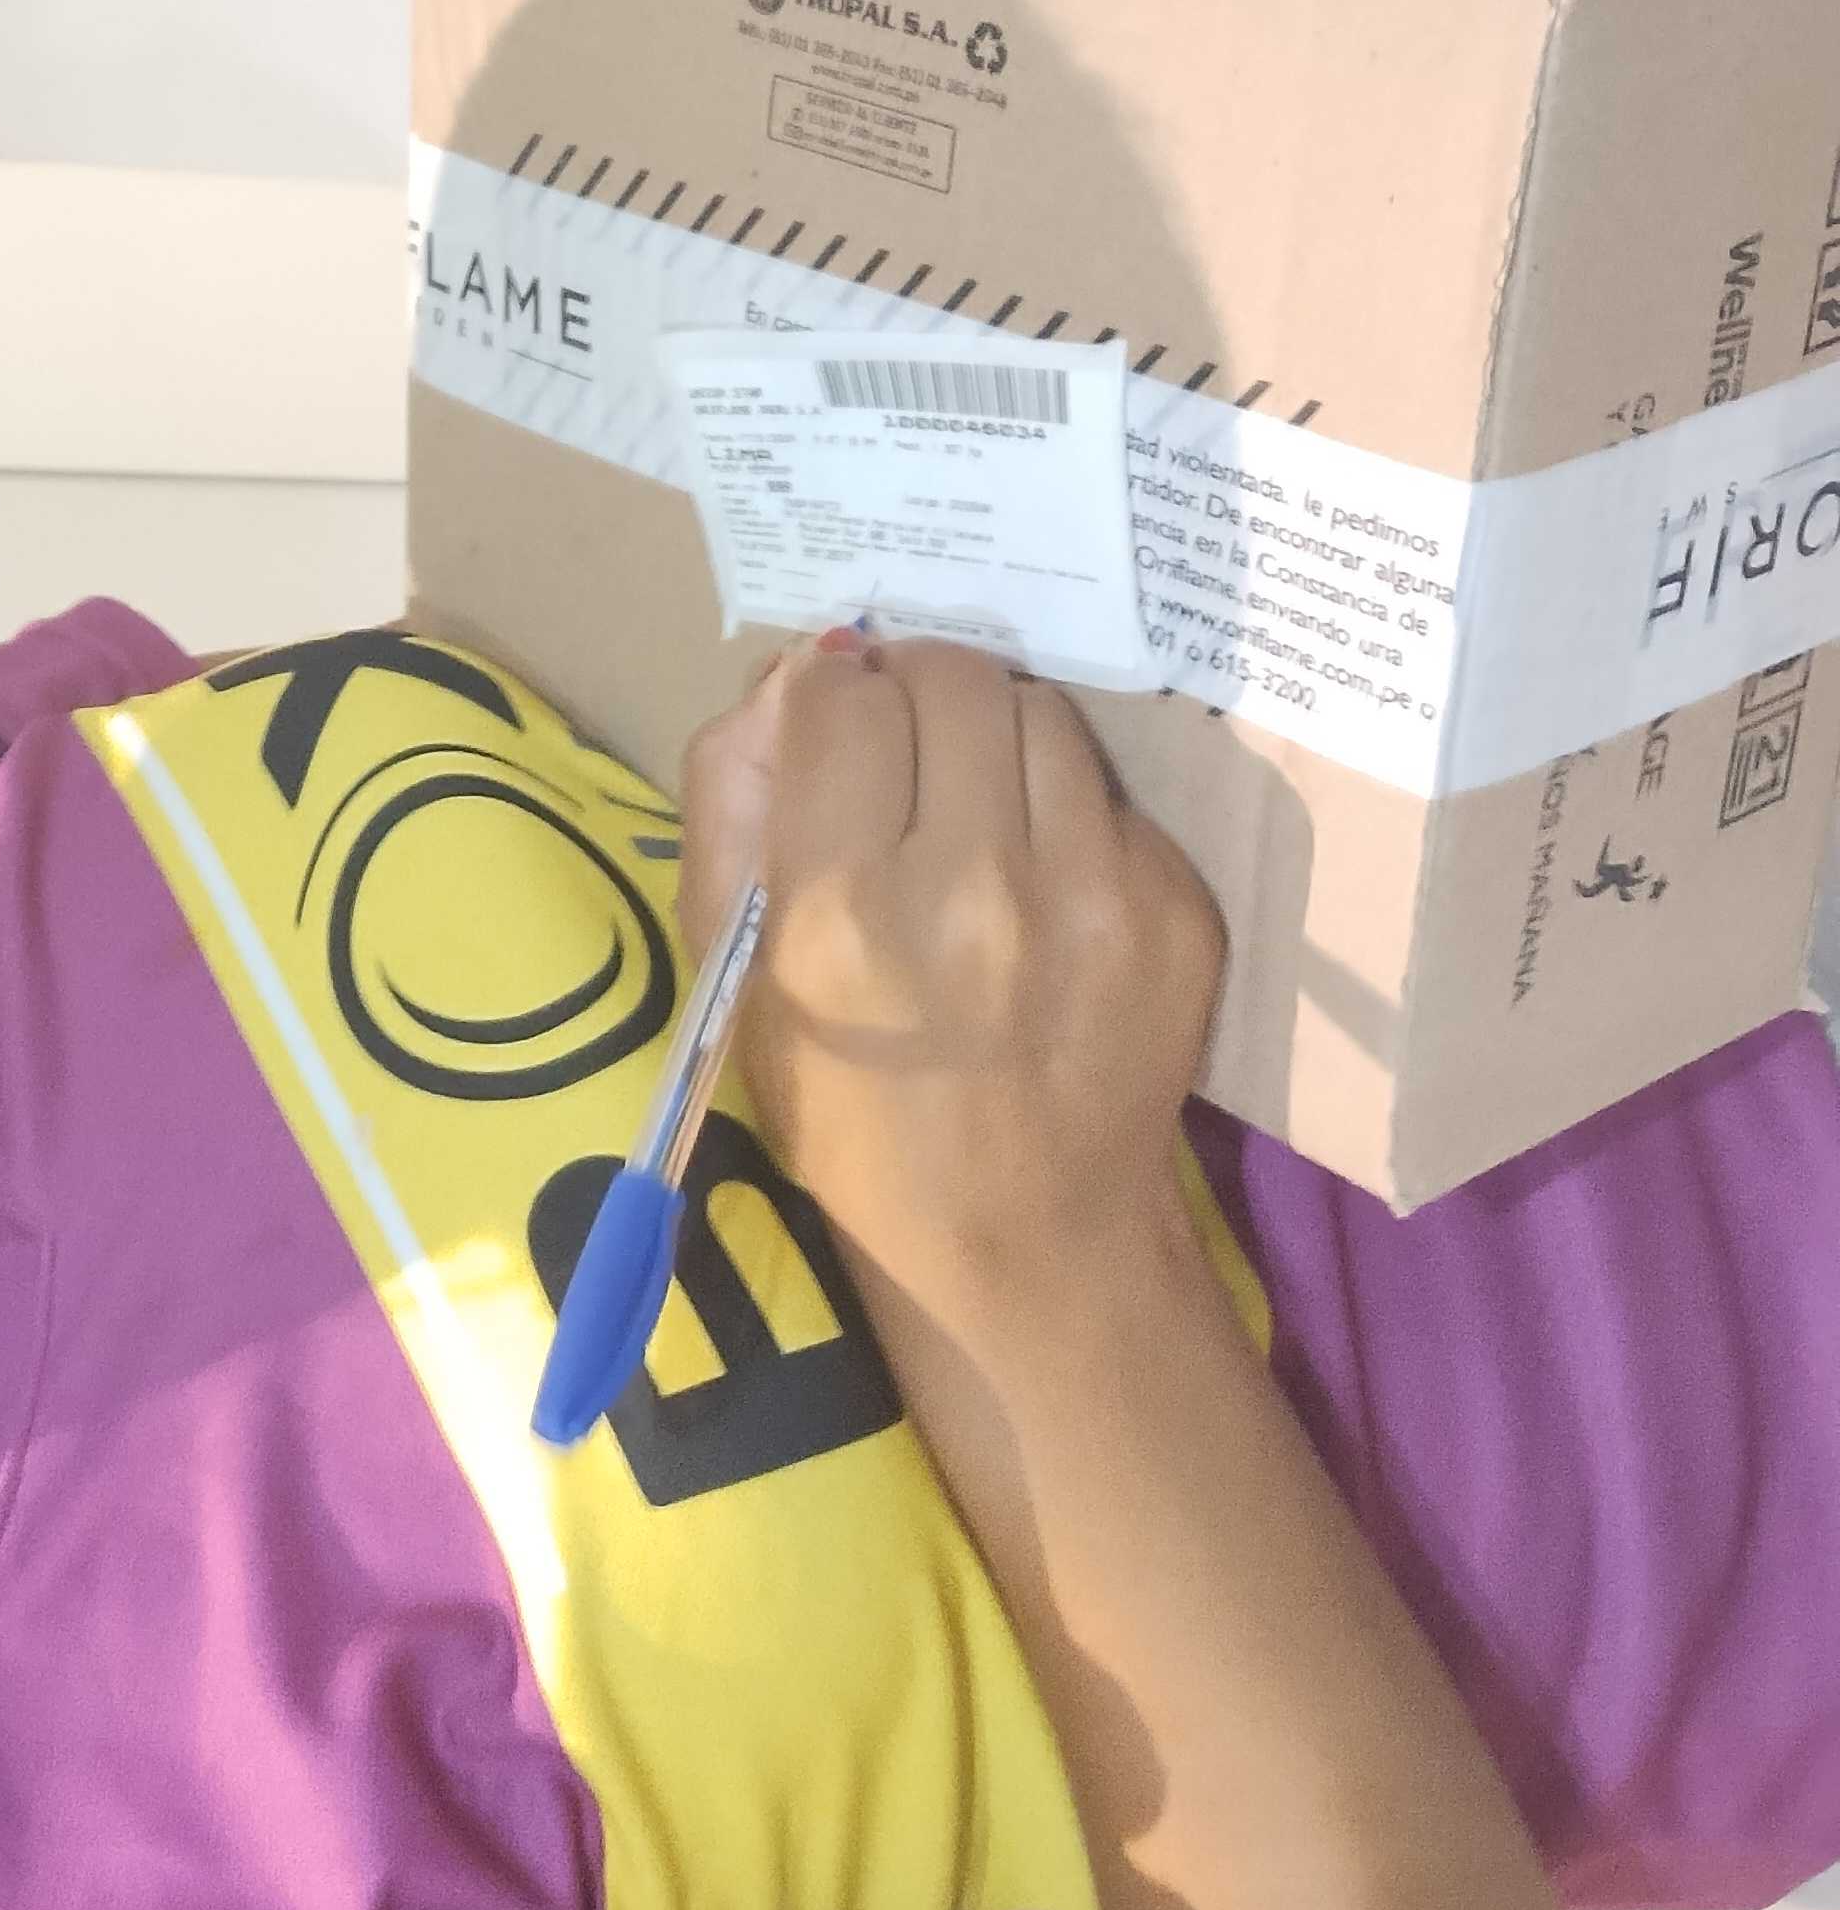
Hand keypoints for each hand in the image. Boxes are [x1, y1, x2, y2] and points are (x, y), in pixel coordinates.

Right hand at [674, 633, 1223, 1331]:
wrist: (1022, 1233)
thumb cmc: (845, 1110)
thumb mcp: (733, 968)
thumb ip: (732, 803)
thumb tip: (789, 678)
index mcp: (844, 903)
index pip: (843, 694)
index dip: (828, 697)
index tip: (832, 732)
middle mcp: (977, 882)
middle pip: (952, 676)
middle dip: (913, 692)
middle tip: (903, 749)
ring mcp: (1095, 894)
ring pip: (1041, 713)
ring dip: (995, 736)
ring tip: (976, 806)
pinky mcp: (1178, 911)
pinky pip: (1110, 793)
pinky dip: (1066, 811)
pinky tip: (1041, 881)